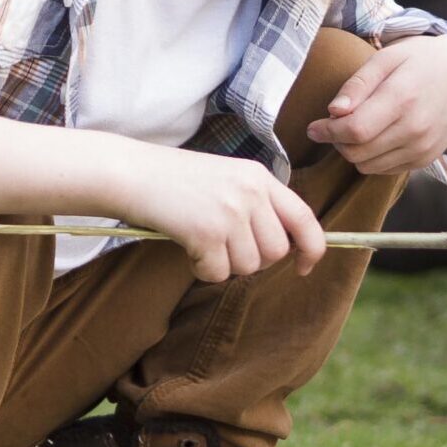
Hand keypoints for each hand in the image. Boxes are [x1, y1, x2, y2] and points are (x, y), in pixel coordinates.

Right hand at [111, 142, 325, 281]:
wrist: (132, 173)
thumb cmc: (177, 181)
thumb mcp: (228, 179)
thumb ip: (258, 205)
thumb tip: (283, 249)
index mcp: (260, 177)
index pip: (304, 218)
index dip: (313, 248)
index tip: (305, 266)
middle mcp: (251, 192)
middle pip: (276, 251)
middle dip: (254, 260)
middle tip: (225, 248)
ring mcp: (230, 212)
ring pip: (249, 266)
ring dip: (226, 265)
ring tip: (203, 243)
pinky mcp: (207, 232)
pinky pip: (218, 273)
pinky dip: (203, 270)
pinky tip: (189, 249)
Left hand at [306, 34, 446, 175]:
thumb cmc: (419, 61)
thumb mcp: (387, 58)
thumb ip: (358, 84)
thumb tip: (334, 111)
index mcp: (403, 98)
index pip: (354, 129)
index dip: (327, 131)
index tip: (313, 126)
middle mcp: (416, 128)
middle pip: (357, 152)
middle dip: (337, 141)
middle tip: (334, 124)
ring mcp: (423, 147)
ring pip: (368, 166)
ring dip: (353, 151)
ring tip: (356, 128)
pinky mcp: (426, 159)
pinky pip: (385, 170)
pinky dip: (372, 158)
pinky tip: (376, 137)